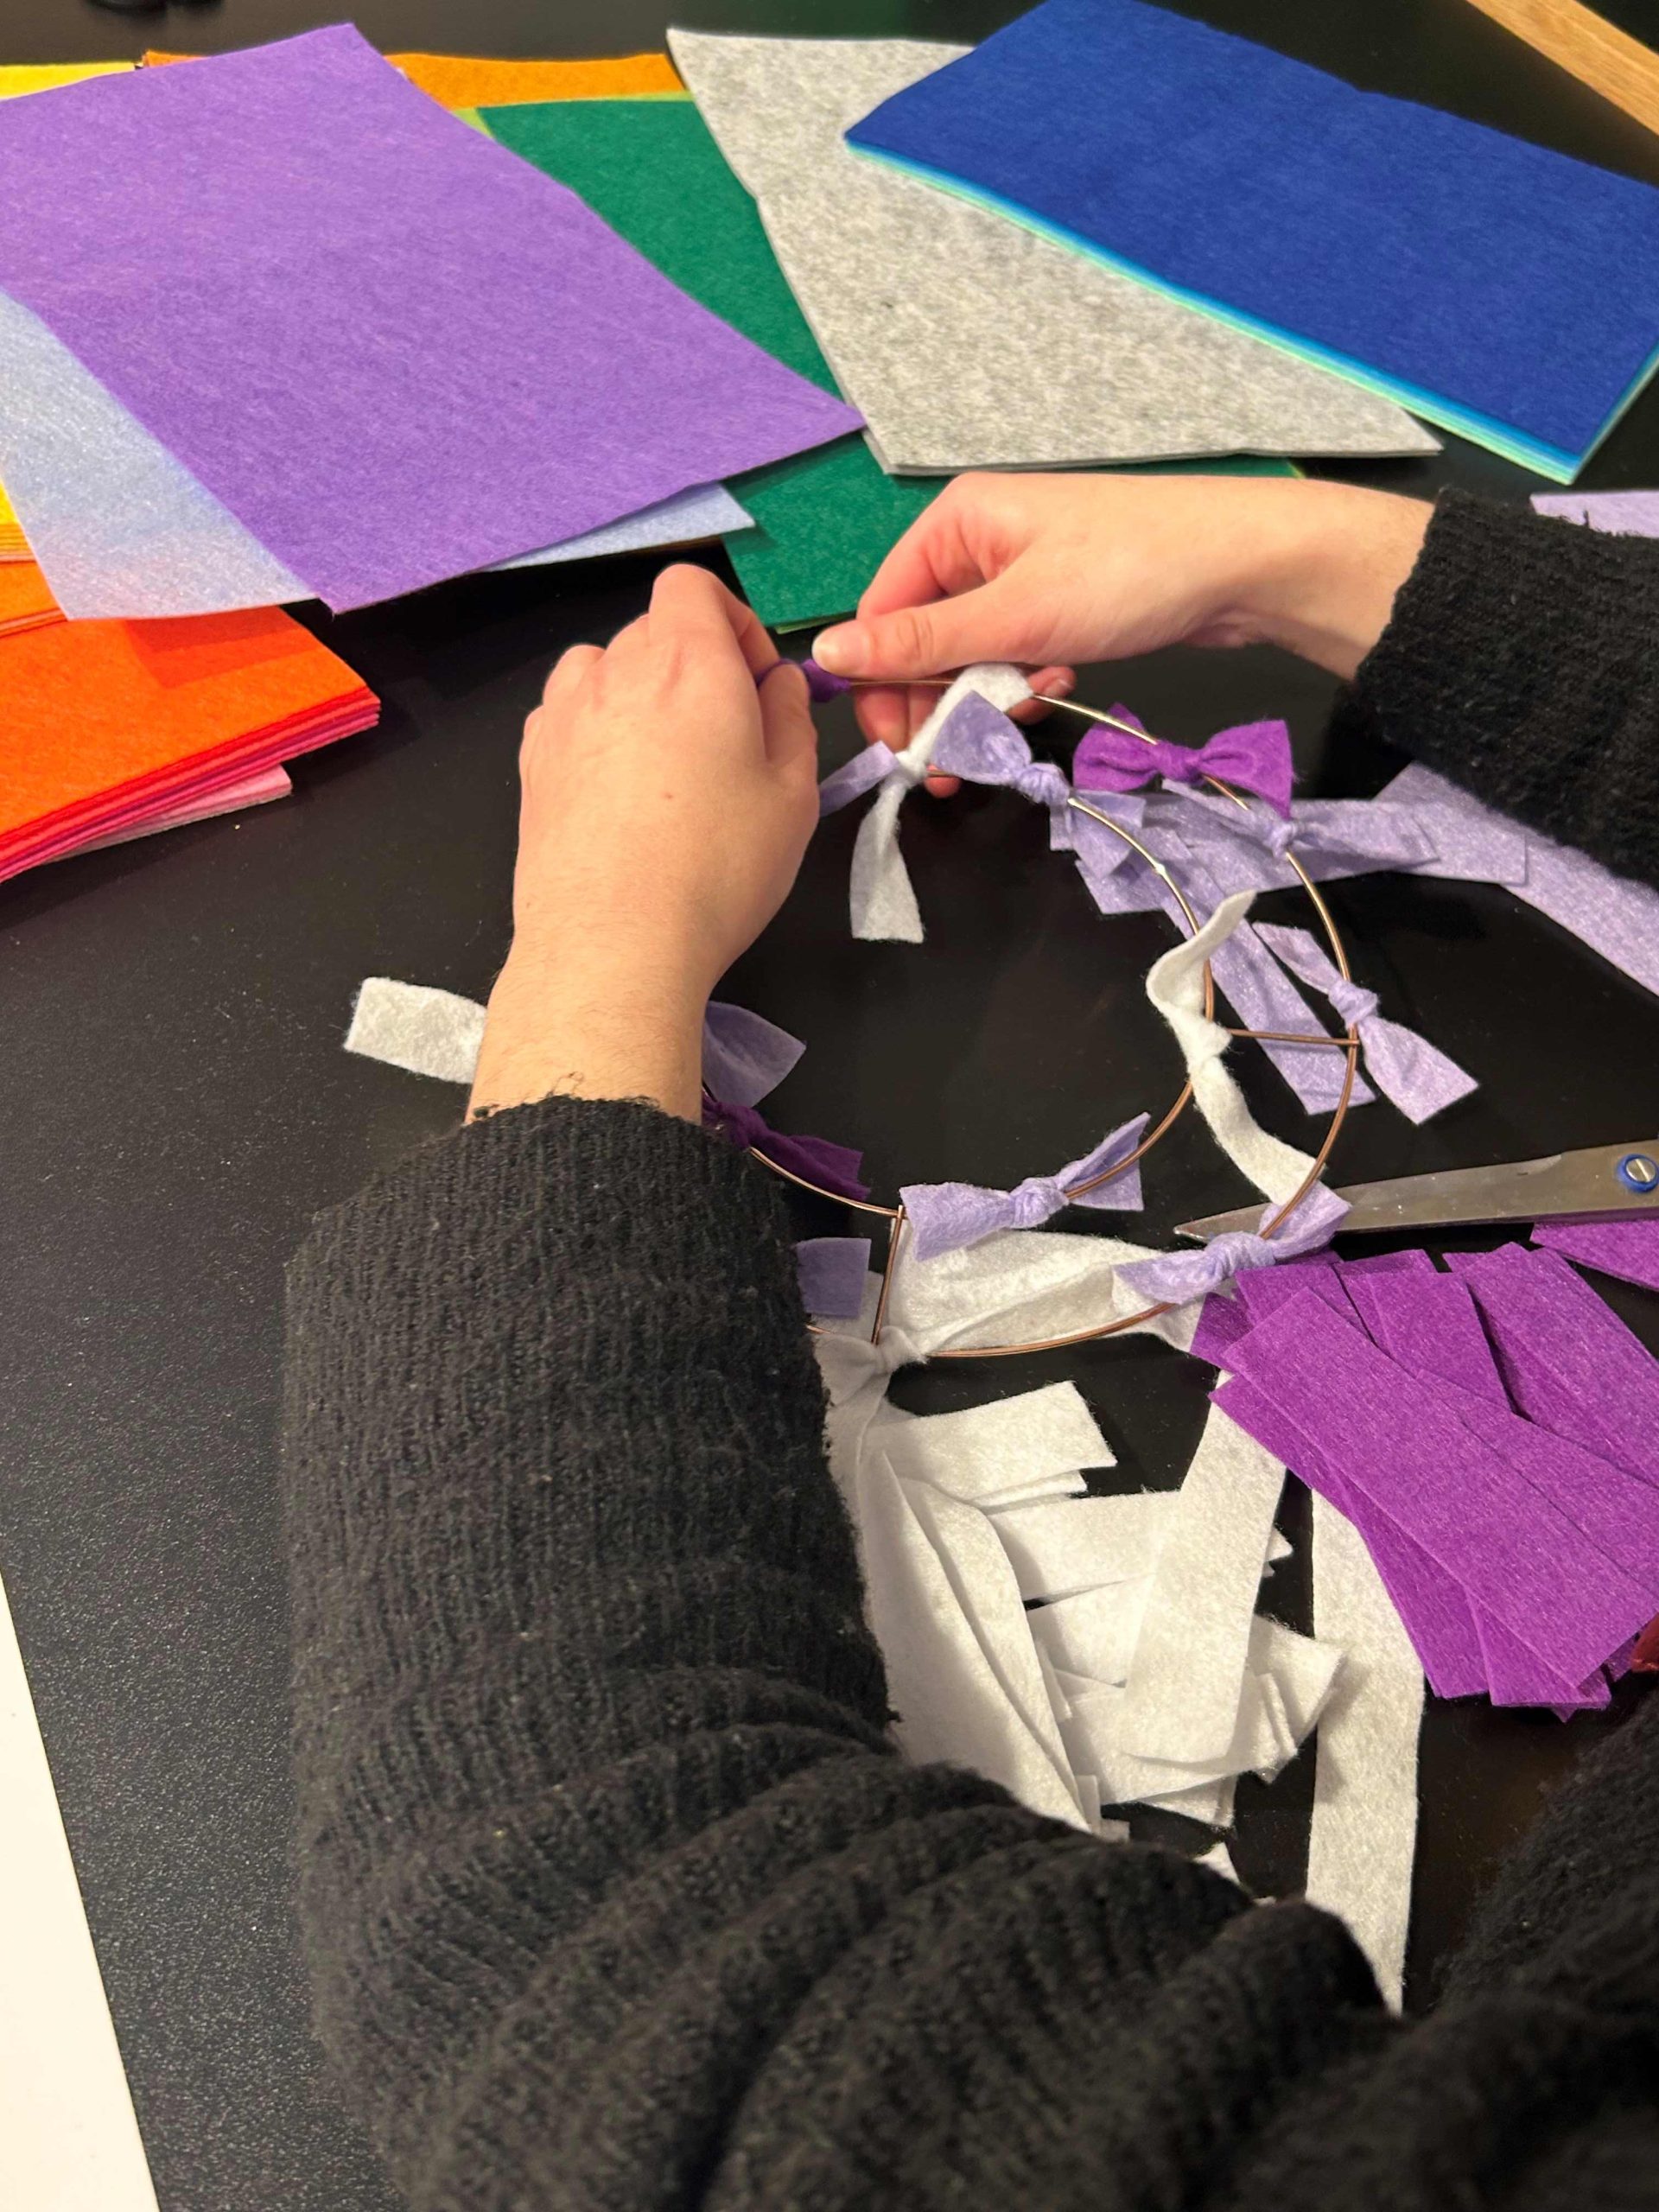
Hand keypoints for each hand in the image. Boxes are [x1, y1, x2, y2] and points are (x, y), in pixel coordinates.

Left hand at [470, 566, 817, 1122]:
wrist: (611, 943)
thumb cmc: (716, 868)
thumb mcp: (793, 794)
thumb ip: (791, 717)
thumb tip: (777, 681)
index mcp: (688, 661)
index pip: (693, 586)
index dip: (731, 621)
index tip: (755, 682)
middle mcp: (615, 669)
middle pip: (653, 631)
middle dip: (693, 667)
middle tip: (725, 741)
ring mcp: (562, 714)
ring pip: (604, 669)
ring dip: (638, 695)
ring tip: (664, 765)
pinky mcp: (531, 761)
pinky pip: (569, 716)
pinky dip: (597, 732)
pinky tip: (618, 795)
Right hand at [813, 474, 1432, 748]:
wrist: (1246, 565)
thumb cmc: (1126, 574)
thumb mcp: (1014, 616)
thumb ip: (919, 643)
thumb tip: (825, 658)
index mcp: (955, 523)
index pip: (883, 612)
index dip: (882, 683)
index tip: (900, 748)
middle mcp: (980, 540)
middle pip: (923, 638)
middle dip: (937, 704)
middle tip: (955, 765)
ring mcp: (1023, 570)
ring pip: (971, 654)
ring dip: (986, 700)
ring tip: (1018, 723)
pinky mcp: (1060, 599)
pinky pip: (1015, 652)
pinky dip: (1026, 681)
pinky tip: (1057, 686)